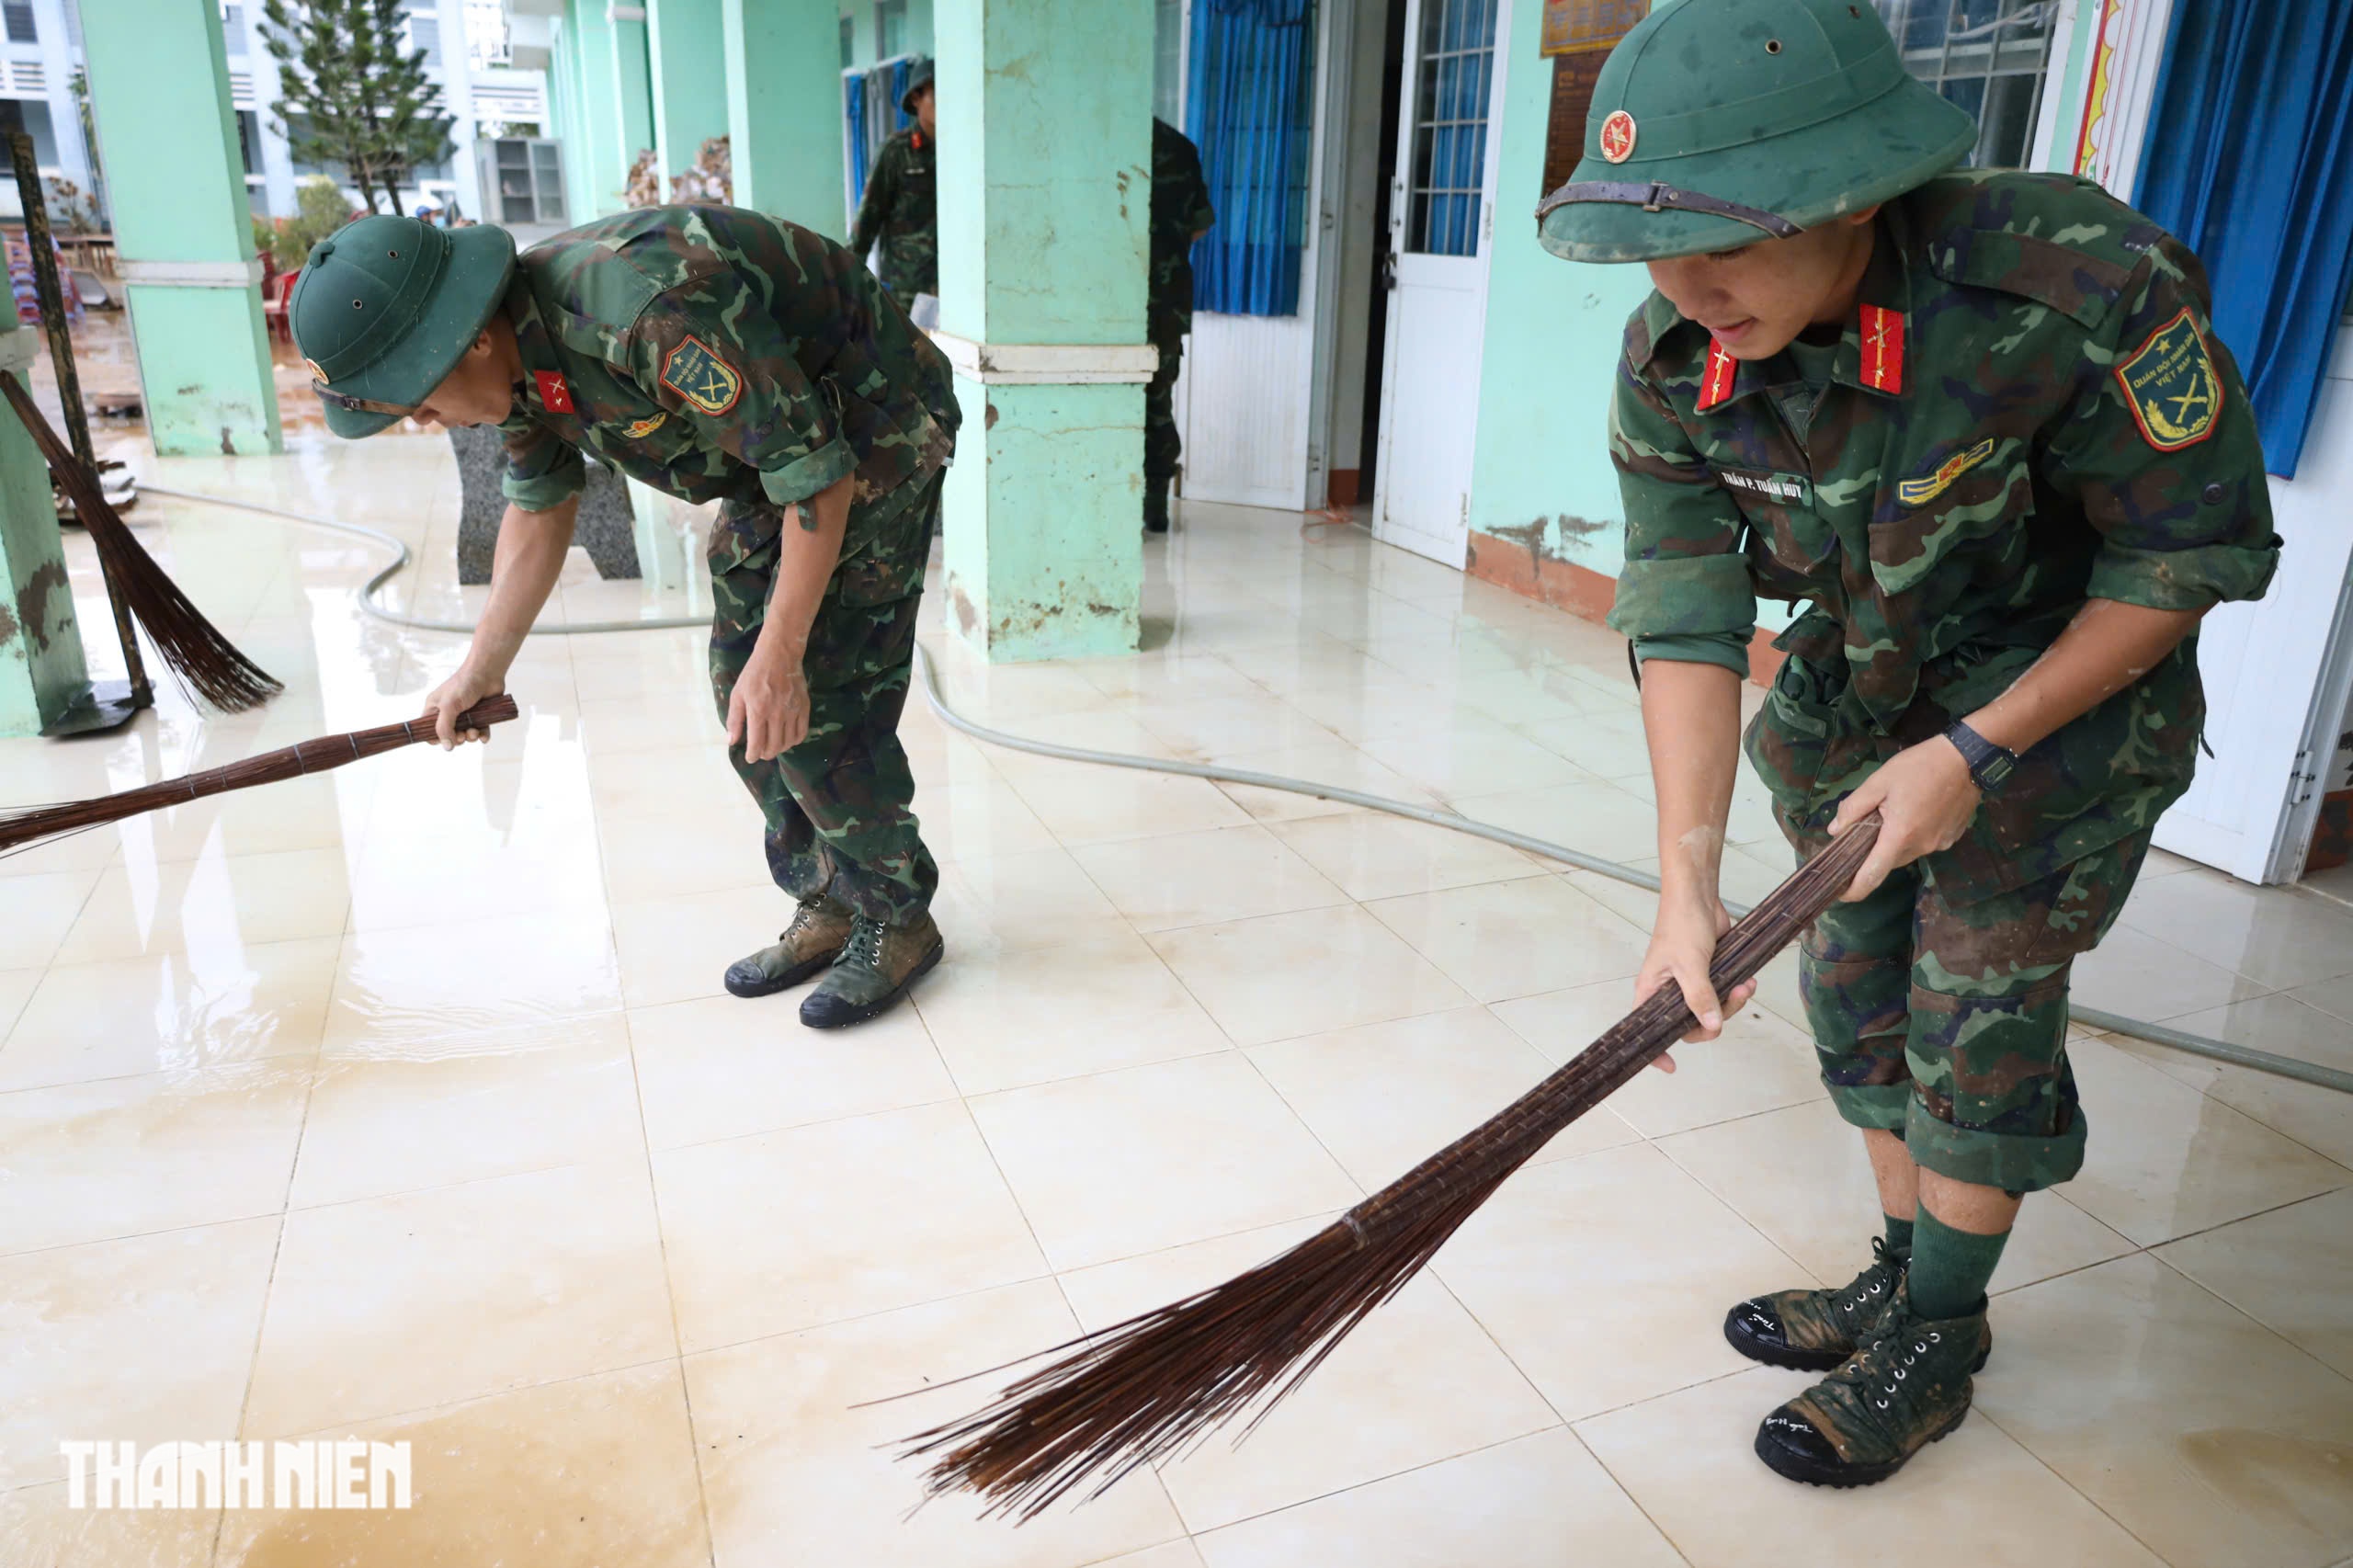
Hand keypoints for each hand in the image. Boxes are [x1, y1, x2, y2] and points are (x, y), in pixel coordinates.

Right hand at [423, 663, 507, 749]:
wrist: (488, 672)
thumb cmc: (464, 685)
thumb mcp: (449, 707)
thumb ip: (444, 728)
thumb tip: (447, 747)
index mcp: (435, 708)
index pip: (428, 729)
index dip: (435, 738)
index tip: (444, 741)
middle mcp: (448, 712)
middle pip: (449, 735)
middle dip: (457, 739)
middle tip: (463, 735)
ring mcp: (465, 714)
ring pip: (465, 734)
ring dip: (470, 737)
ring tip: (474, 731)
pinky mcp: (480, 714)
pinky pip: (480, 731)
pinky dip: (482, 735)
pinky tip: (484, 735)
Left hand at [726, 647, 810, 762]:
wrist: (779, 655)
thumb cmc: (754, 674)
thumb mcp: (738, 694)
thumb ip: (734, 719)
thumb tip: (731, 741)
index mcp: (758, 710)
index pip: (757, 743)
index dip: (752, 755)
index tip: (750, 757)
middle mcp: (777, 713)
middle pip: (773, 746)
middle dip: (765, 754)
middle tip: (760, 752)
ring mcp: (793, 711)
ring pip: (788, 742)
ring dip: (779, 749)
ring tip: (772, 745)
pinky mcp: (804, 707)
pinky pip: (801, 733)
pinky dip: (794, 741)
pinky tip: (786, 738)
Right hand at [1635, 889, 1758, 1066]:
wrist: (1699, 896)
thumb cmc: (1681, 924)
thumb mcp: (1690, 964)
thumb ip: (1700, 997)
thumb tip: (1712, 1026)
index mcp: (1651, 991)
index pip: (1646, 1029)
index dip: (1656, 1050)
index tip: (1670, 1066)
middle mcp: (1669, 991)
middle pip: (1690, 1024)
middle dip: (1715, 1019)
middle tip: (1732, 1002)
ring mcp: (1691, 984)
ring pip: (1712, 1011)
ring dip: (1733, 1003)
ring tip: (1747, 986)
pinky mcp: (1710, 974)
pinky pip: (1723, 994)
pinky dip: (1737, 991)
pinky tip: (1748, 980)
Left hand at [1828, 735, 1981, 901]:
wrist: (1968, 758)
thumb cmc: (1920, 766)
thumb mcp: (1879, 781)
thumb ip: (1854, 807)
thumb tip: (1835, 830)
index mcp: (1900, 835)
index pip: (1873, 875)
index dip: (1855, 889)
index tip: (1840, 894)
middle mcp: (1922, 847)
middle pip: (1888, 861)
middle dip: (1874, 852)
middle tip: (1864, 829)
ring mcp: (1940, 844)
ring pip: (1906, 853)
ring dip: (1894, 842)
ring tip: (1892, 814)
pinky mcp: (1952, 838)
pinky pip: (1924, 844)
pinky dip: (1913, 835)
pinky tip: (1915, 812)